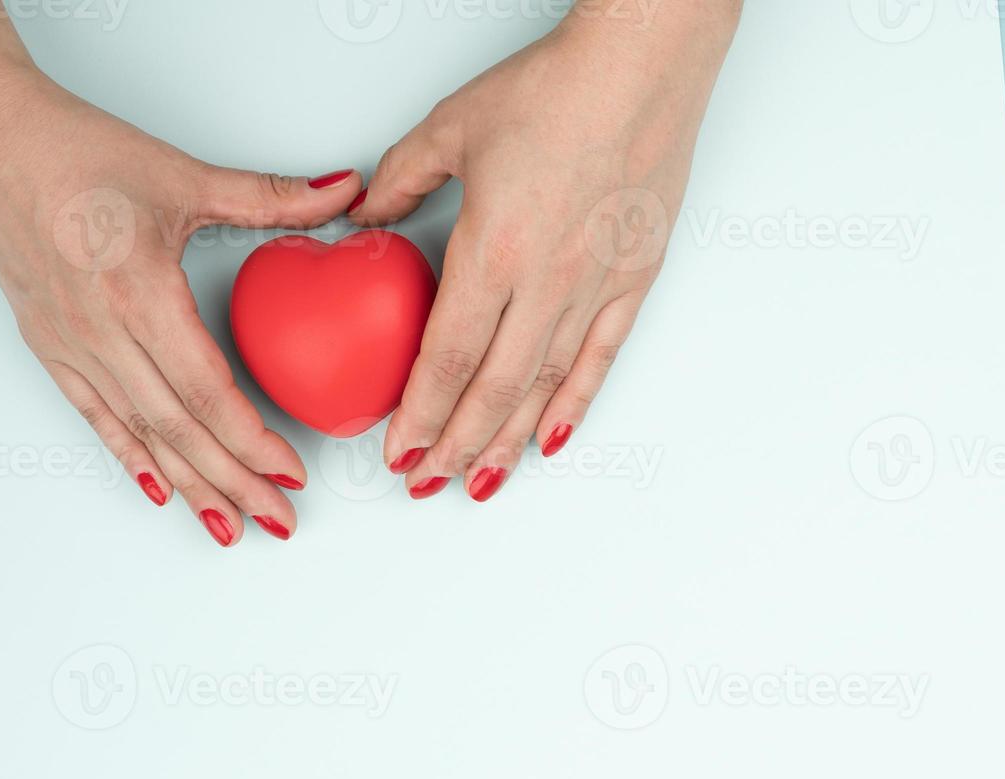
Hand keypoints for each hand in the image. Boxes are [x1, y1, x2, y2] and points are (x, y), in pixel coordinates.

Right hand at [0, 65, 362, 544]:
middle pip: (176, 428)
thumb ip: (272, 195)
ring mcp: (69, 342)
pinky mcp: (48, 344)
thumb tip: (345, 191)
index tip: (291, 473)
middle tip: (278, 520)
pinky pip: (95, 416)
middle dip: (232, 482)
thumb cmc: (78, 151)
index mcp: (137, 291)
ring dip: (188, 485)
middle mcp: (98, 328)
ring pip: (138, 433)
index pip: (205, 391)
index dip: (250, 441)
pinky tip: (161, 490)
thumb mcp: (185, 176)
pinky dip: (131, 457)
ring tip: (231, 525)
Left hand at [352, 1, 739, 500]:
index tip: (398, 446)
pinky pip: (600, 359)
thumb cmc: (555, 89)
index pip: (446, 357)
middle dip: (455, 445)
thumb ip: (399, 181)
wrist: (639, 70)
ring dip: (509, 440)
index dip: (420, 412)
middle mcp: (548, 280)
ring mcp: (596, 285)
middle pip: (493, 388)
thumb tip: (364, 216)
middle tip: (427, 481)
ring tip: (481, 479)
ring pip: (546, 386)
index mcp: (495, 248)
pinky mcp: (633, 279)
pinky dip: (575, 404)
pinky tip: (553, 438)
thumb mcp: (451, 127)